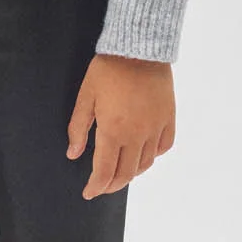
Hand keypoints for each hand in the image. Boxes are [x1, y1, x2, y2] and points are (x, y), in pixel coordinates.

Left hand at [67, 54, 175, 197]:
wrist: (139, 48)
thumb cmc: (108, 69)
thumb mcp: (86, 96)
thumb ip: (78, 127)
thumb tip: (73, 153)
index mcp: (113, 131)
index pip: (105, 171)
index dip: (96, 186)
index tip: (89, 193)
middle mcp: (137, 135)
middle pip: (126, 173)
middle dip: (112, 185)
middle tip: (102, 187)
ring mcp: (155, 127)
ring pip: (146, 163)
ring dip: (132, 172)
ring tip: (121, 171)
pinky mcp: (168, 118)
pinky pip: (164, 146)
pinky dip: (153, 155)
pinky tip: (144, 153)